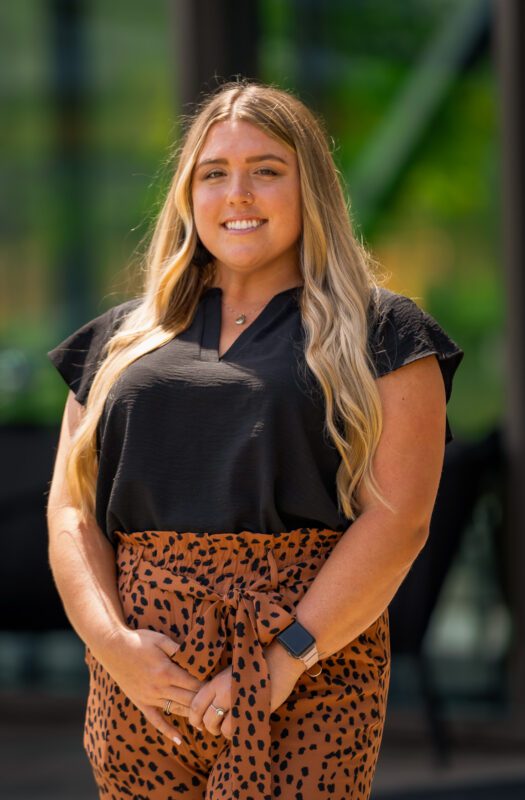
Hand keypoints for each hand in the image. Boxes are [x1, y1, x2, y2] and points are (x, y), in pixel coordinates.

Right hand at [92, 627, 207, 743]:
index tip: (218, 688)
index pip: (193, 684)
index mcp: (167, 671)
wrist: (113, 648)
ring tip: (207, 722)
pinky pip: (156, 721)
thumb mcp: (161, 640)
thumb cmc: (139, 640)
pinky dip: (168, 731)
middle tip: (218, 706)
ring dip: (192, 716)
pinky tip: (180, 741)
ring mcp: (150, 697)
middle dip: (204, 703)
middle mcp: (159, 688)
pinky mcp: (141, 703)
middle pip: (188, 699)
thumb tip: (196, 655)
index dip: (207, 687)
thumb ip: (178, 649)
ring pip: (176, 710)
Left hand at [188, 641, 304, 738]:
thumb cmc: (256, 666)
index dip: (195, 719)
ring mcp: (238, 702)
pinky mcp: (251, 710)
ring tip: (231, 728)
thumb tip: (210, 708)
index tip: (198, 724)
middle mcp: (224, 692)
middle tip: (216, 729)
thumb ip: (219, 689)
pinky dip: (237, 733)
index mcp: (217, 681)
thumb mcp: (232, 673)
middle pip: (207, 720)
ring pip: (222, 729)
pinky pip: (237, 731)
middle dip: (210, 728)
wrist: (279, 660)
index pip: (196, 704)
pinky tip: (242, 727)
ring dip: (224, 732)